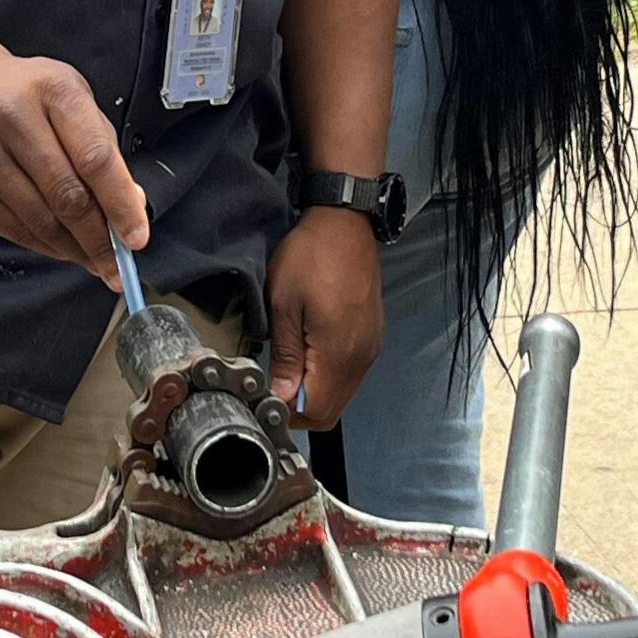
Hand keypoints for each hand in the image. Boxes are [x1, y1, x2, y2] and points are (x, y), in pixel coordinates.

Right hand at [0, 50, 149, 280]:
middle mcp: (12, 118)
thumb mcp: (72, 101)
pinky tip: (61, 248)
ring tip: (93, 260)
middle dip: (98, 239)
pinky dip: (43, 246)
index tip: (136, 237)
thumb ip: (103, 149)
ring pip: (39, 220)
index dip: (120, 204)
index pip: (95, 158)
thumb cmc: (26, 96)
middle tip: (117, 264)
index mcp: (53, 90)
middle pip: (67, 195)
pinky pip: (12, 229)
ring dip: (73, 249)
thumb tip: (131, 206)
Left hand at [265, 209, 382, 429]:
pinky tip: (308, 358)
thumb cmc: (312, 254)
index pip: (316, 411)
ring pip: (342, 394)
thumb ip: (285, 356)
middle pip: (332, 410)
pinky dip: (328, 378)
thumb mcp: (283, 303)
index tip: (265, 400)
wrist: (345, 223)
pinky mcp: (372, 338)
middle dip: (300, 410)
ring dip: (315, 393)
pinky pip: (350, 374)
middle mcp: (361, 356)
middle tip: (273, 390)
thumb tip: (282, 394)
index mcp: (338, 351)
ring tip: (287, 373)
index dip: (288, 415)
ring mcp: (370, 348)